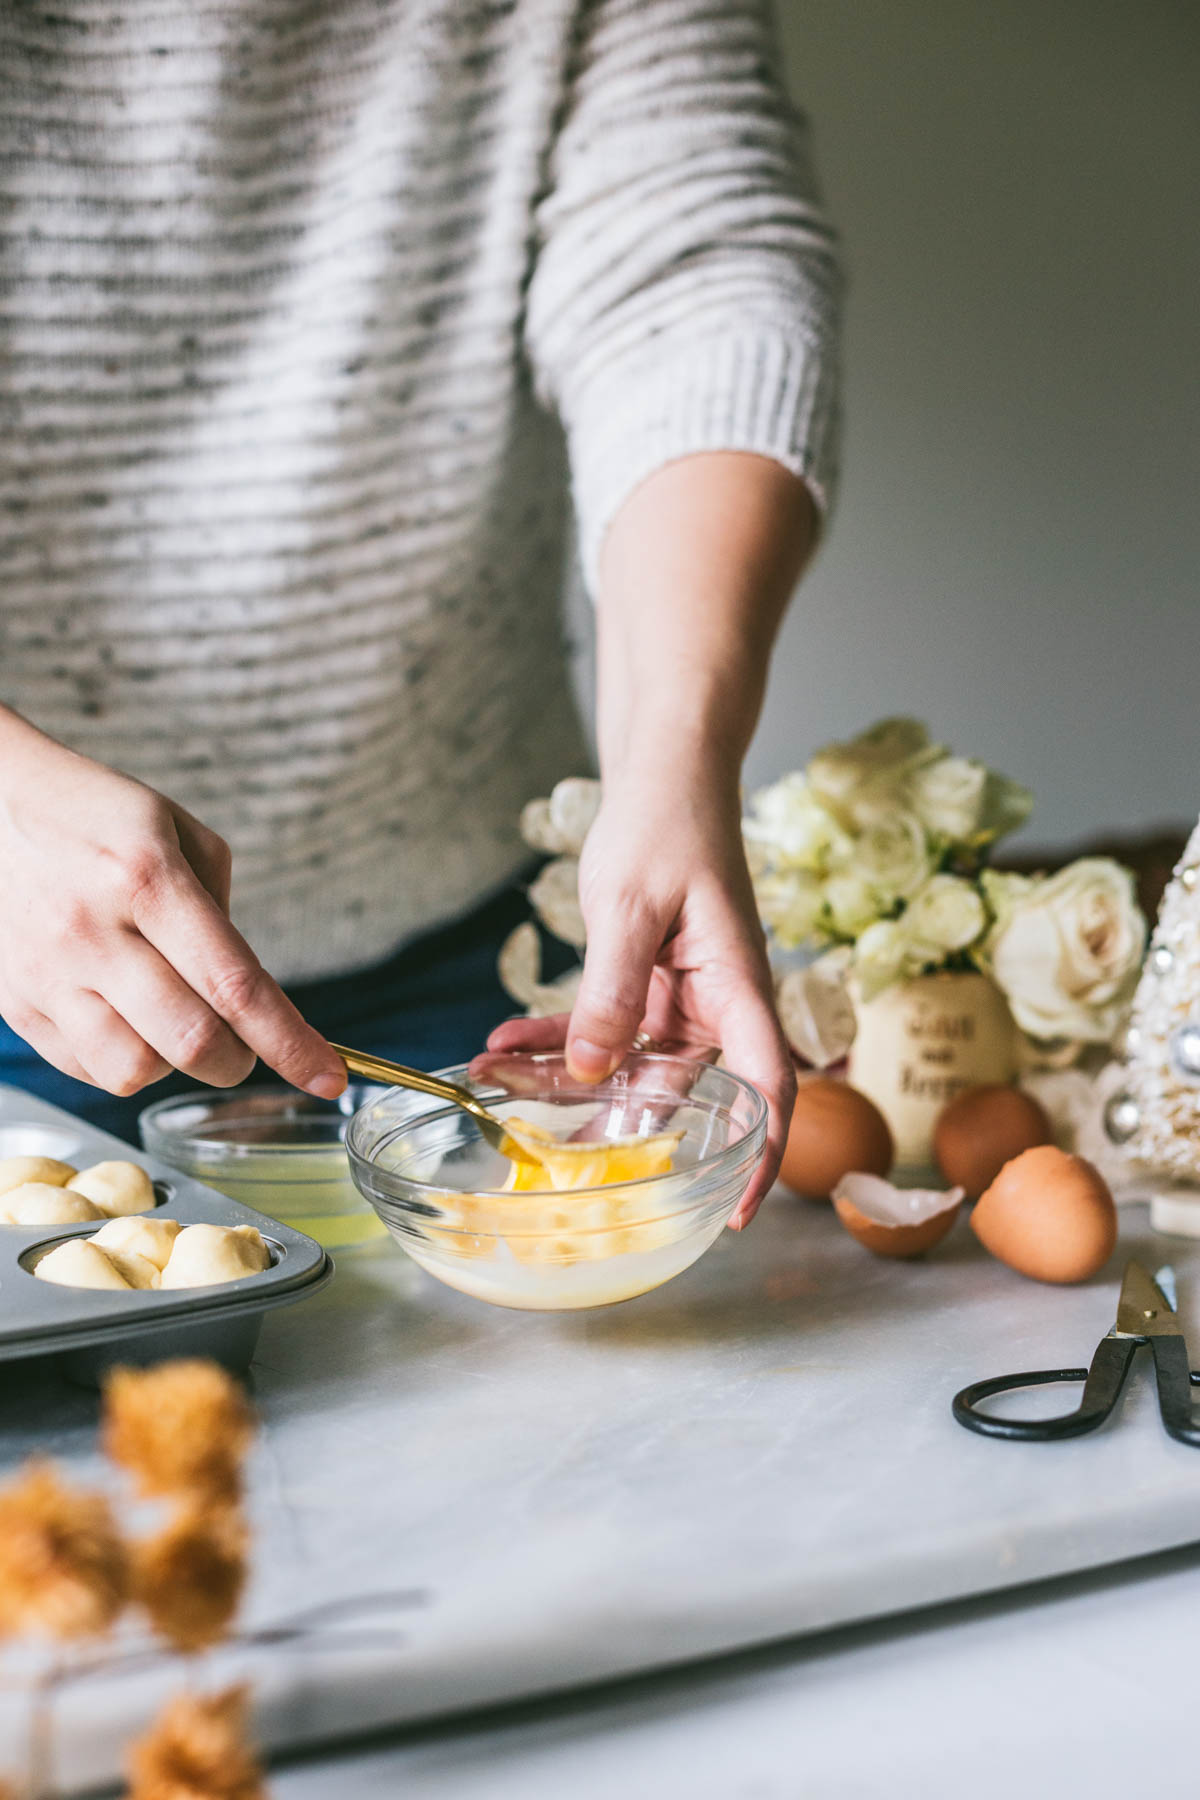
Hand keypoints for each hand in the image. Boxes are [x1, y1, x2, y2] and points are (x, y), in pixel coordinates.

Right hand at [0, 713, 345, 1098]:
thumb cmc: (92, 812)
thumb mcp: (177, 831)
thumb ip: (220, 914)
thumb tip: (248, 996)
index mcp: (148, 877)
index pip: (235, 986)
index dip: (290, 1042)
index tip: (327, 1076)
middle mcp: (93, 929)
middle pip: (189, 1041)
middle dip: (237, 1060)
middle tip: (243, 1044)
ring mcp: (46, 972)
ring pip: (134, 1070)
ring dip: (173, 1063)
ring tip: (173, 1021)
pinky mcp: (15, 1001)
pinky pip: (86, 1067)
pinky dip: (124, 1060)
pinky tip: (127, 1018)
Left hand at [486, 771, 793, 1225]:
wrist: (664, 777)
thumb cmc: (668, 826)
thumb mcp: (629, 907)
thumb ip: (611, 990)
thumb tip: (590, 1071)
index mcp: (738, 988)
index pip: (769, 1087)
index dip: (759, 1154)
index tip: (735, 1213)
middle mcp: (715, 1005)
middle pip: (676, 1088)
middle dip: (609, 1121)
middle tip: (539, 1147)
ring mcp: (678, 998)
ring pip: (624, 1062)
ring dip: (561, 1074)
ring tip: (493, 1078)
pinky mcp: (643, 983)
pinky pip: (599, 1026)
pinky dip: (552, 1035)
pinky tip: (502, 1039)